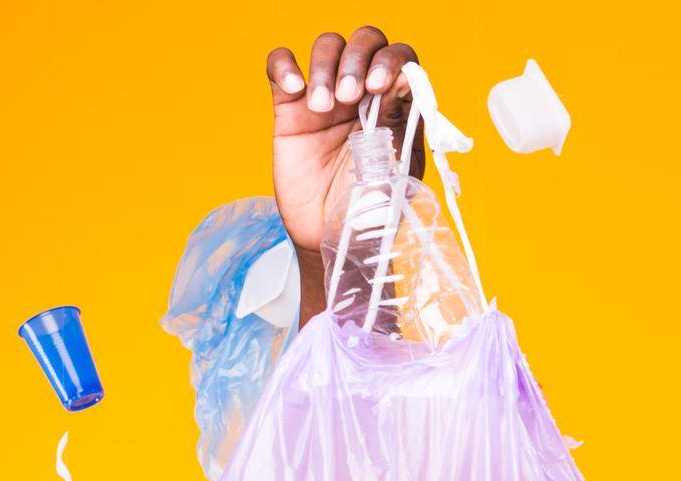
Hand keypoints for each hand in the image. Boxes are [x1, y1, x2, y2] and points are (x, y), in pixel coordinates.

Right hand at [264, 27, 424, 254]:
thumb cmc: (372, 210)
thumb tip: (399, 83)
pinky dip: (285, 66)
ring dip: (325, 65)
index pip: (400, 57)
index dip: (391, 60)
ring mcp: (326, 96)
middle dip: (358, 58)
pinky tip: (295, 90)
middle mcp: (364, 94)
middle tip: (350, 96)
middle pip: (365, 41)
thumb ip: (400, 126)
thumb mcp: (397, 172)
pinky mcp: (290, 107)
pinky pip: (280, 65)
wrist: (333, 238)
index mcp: (397, 106)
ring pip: (326, 45)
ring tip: (322, 106)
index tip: (381, 87)